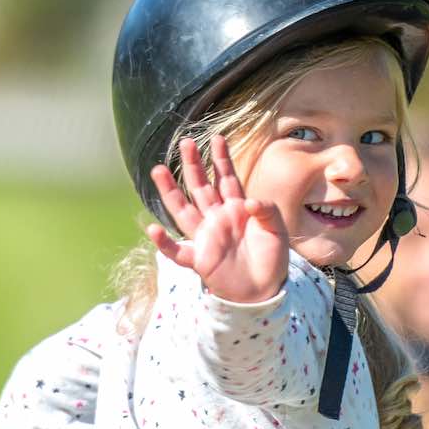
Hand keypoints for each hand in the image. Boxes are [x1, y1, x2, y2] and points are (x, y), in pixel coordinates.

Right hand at [146, 136, 290, 304]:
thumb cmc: (272, 259)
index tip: (216, 138)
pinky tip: (152, 230)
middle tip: (185, 143)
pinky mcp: (200, 260)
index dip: (221, 159)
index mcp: (236, 209)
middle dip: (193, 165)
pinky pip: (178, 252)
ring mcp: (206, 238)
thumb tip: (247, 202)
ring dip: (170, 192)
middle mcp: (217, 219)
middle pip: (200, 188)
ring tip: (158, 170)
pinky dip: (164, 244)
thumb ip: (266, 210)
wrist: (265, 291)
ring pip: (183, 211)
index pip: (226, 178)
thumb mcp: (276, 229)